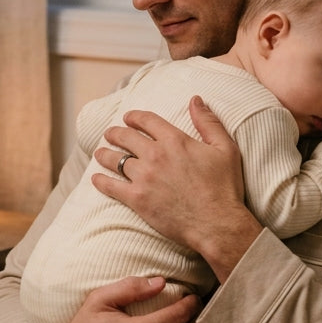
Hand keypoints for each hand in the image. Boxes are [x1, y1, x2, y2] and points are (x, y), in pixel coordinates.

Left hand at [92, 96, 262, 279]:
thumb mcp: (225, 148)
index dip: (134, 117)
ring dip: (105, 154)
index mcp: (175, 140)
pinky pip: (111, 186)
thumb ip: (208, 122)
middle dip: (115, 133)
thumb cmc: (224, 187)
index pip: (147, 120)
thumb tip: (196, 100)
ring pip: (115, 160)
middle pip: (126, 137)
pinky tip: (96, 179)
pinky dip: (101, 181)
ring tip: (100, 153)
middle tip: (110, 134)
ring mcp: (144, 177)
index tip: (128, 118)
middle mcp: (155, 155)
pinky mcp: (137, 199)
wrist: (216, 223)